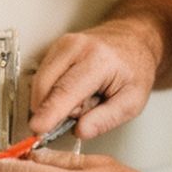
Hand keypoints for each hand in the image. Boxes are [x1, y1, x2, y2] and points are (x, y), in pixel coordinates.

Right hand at [26, 20, 158, 140]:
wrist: (133, 40)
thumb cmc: (134, 70)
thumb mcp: (133, 101)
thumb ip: (107, 119)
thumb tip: (80, 131)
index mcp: (98, 60)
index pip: (66, 90)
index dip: (50, 112)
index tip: (36, 128)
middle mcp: (75, 47)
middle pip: (46, 87)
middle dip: (57, 109)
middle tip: (85, 108)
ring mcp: (61, 44)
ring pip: (41, 84)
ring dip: (56, 100)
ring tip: (84, 96)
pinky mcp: (53, 48)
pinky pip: (42, 78)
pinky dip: (54, 91)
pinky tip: (74, 88)